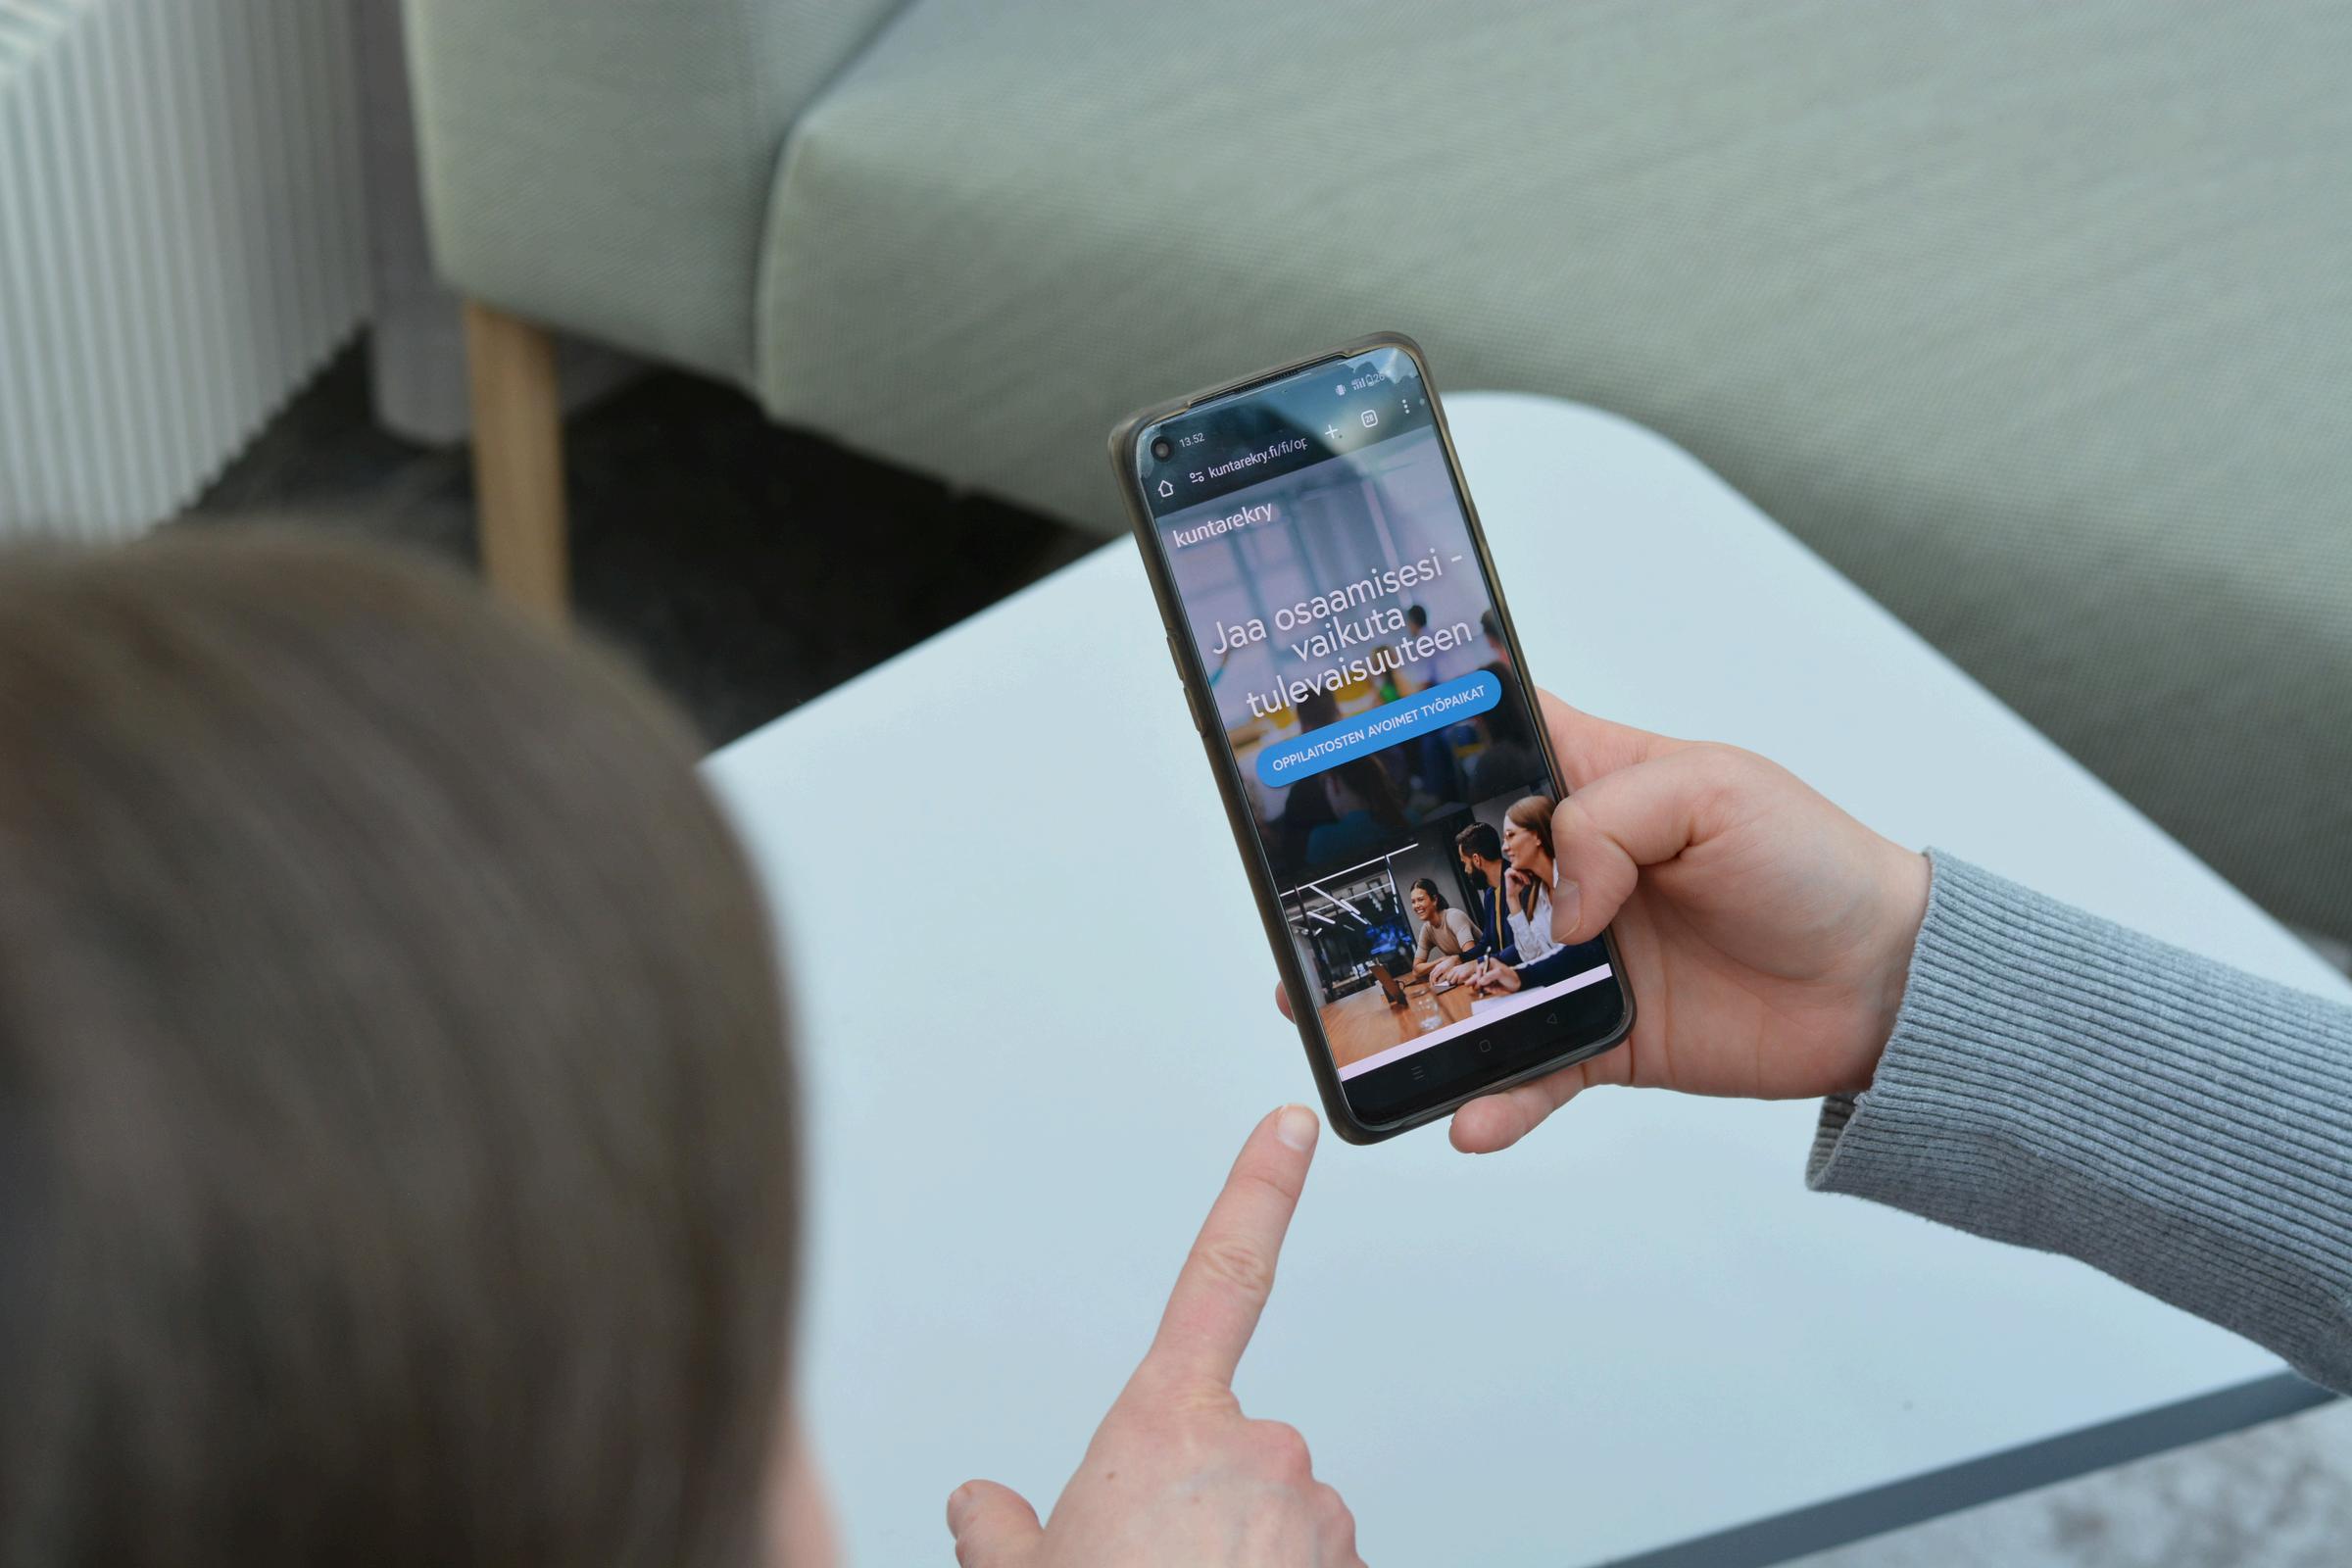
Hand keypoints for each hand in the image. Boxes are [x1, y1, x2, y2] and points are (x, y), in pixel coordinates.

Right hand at [946, 1107, 1360, 1566]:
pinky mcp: (1356, 1566)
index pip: (1219, 1274)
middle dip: (1197, 1509)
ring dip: (1242, 1562)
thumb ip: (1003, 1531)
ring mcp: (1315, 1514)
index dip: (1259, 1187)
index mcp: (1164, 1427)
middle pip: (1230, 1453)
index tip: (1293, 1126)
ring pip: (1278, 1524)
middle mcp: (1257, 1449)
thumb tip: (983, 1506)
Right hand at [1276, 694, 1927, 1153]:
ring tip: (1350, 1029)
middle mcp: (1567, 868)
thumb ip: (1612, 822)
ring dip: (1413, 1005)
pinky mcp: (1603, 1040)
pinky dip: (1495, 1099)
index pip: (1477, 750)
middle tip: (1313, 921)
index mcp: (1588, 782)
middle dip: (1380, 900)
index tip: (1333, 772)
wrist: (1888, 987)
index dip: (1408, 757)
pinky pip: (1529, 1073)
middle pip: (1447, 877)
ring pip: (1471, 980)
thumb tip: (1553, 901)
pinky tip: (1469, 1116)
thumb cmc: (1815, 863)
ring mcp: (1579, 958)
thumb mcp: (1716, 791)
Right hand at [1473, 960, 1519, 995]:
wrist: (1518, 984)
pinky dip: (1490, 990)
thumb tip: (1481, 981)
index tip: (1480, 981)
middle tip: (1467, 984)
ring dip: (1485, 987)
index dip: (1478, 975)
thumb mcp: (1500, 974)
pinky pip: (1487, 988)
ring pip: (1482, 983)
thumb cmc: (1511, 976)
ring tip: (1488, 989)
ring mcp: (1490, 977)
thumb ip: (1489, 976)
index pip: (1479, 968)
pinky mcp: (1492, 984)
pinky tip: (1496, 989)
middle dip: (1473, 980)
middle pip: (1478, 975)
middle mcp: (1489, 970)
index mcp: (1490, 963)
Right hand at [1504, 866, 1529, 903]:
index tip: (1531, 875)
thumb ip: (1526, 873)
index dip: (1527, 870)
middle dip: (1525, 873)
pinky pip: (1515, 872)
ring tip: (1526, 881)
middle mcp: (1509, 869)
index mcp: (1513, 870)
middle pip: (1520, 868)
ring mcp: (1507, 871)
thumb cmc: (1519, 887)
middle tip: (1528, 880)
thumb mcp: (1524, 879)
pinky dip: (1520, 876)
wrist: (1513, 894)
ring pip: (1518, 870)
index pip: (1521, 867)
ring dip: (1523, 875)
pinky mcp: (1506, 874)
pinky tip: (1522, 880)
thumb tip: (1530, 868)